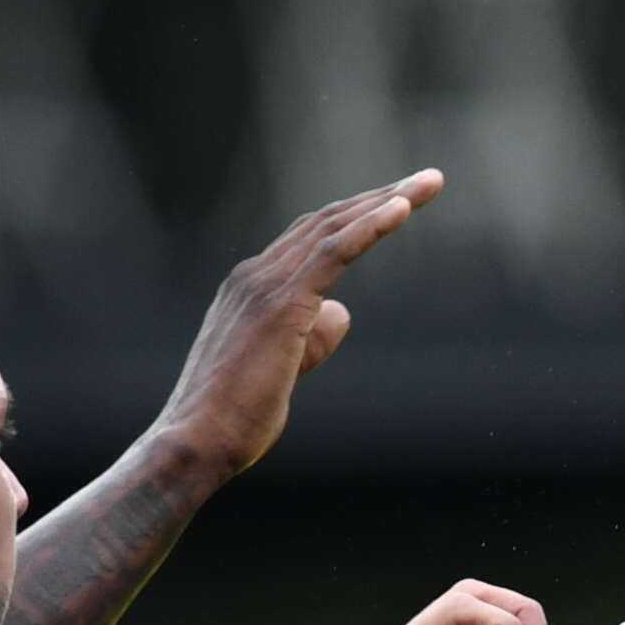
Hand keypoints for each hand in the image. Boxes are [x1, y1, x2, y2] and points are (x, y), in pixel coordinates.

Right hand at [156, 173, 444, 474]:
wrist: (194, 443)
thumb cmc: (232, 420)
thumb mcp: (281, 372)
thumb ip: (311, 340)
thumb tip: (342, 312)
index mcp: (249, 288)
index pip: (309, 238)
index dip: (355, 217)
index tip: (397, 203)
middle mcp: (254, 276)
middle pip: (327, 222)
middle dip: (380, 196)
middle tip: (428, 181)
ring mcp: (264, 287)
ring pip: (334, 228)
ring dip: (387, 201)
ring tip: (429, 183)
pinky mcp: (282, 306)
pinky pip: (333, 253)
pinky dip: (369, 227)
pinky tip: (401, 208)